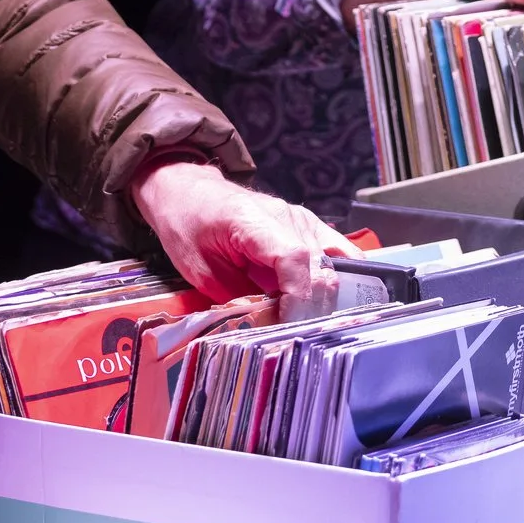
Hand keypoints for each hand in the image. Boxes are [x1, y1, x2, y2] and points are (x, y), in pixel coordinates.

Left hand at [130, 157, 355, 319]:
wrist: (188, 191)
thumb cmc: (187, 225)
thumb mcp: (200, 270)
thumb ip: (237, 298)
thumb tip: (268, 327)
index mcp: (254, 220)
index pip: (295, 259)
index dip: (297, 298)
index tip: (285, 324)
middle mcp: (287, 216)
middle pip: (319, 267)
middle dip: (309, 306)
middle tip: (288, 331)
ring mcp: (302, 219)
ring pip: (332, 266)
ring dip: (320, 297)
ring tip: (299, 319)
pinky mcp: (309, 226)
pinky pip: (336, 253)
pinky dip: (335, 278)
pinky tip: (327, 301)